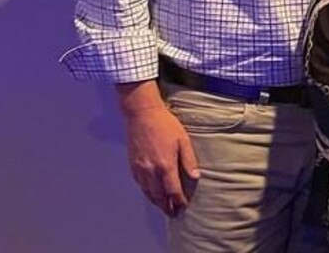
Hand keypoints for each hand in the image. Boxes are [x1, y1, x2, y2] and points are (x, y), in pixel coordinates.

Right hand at [117, 82, 198, 216]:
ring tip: (164, 207)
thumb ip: (189, 160)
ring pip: (148, 192)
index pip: (173, 190)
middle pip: (158, 195)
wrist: (142, 115)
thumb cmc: (166, 125)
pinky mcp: (132, 165)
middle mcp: (150, 170)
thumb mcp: (183, 140)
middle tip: (173, 213)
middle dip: (166, 206)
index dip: (178, 200)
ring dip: (156, 202)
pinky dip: (147, 193)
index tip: (183, 206)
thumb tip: (195, 177)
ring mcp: (140, 169)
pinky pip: (140, 185)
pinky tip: (152, 194)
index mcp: (165, 165)